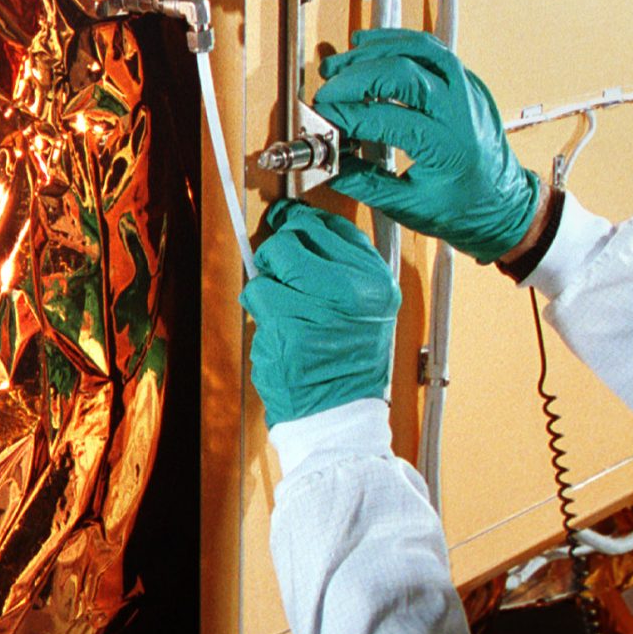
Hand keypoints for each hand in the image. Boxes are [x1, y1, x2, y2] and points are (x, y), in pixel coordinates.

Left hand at [240, 200, 399, 426]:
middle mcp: (351, 288)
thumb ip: (338, 265)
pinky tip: (279, 332)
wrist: (341, 414)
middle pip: (294, 237)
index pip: (330, 225)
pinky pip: (257, 295)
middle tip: (281, 274)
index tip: (287, 219)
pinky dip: (259, 311)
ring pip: (270, 264)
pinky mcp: (286, 326)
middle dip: (279, 252)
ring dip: (267, 286)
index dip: (301, 220)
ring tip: (286, 314)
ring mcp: (318, 306)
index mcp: (375, 280)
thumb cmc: (349, 362)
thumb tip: (295, 224)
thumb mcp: (366, 307)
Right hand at [314, 30, 541, 262]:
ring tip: (343, 63)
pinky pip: (432, 49)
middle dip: (356, 77)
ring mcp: (467, 90)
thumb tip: (327, 163)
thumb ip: (363, 183)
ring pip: (419, 48)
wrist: (505, 207)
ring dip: (375, 50)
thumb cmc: (466, 211)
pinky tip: (373, 47)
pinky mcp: (467, 82)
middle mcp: (460, 111)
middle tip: (328, 90)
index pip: (383, 117)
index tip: (323, 119)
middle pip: (401, 72)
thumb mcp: (408, 206)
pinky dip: (399, 43)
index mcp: (445, 146)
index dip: (345, 115)